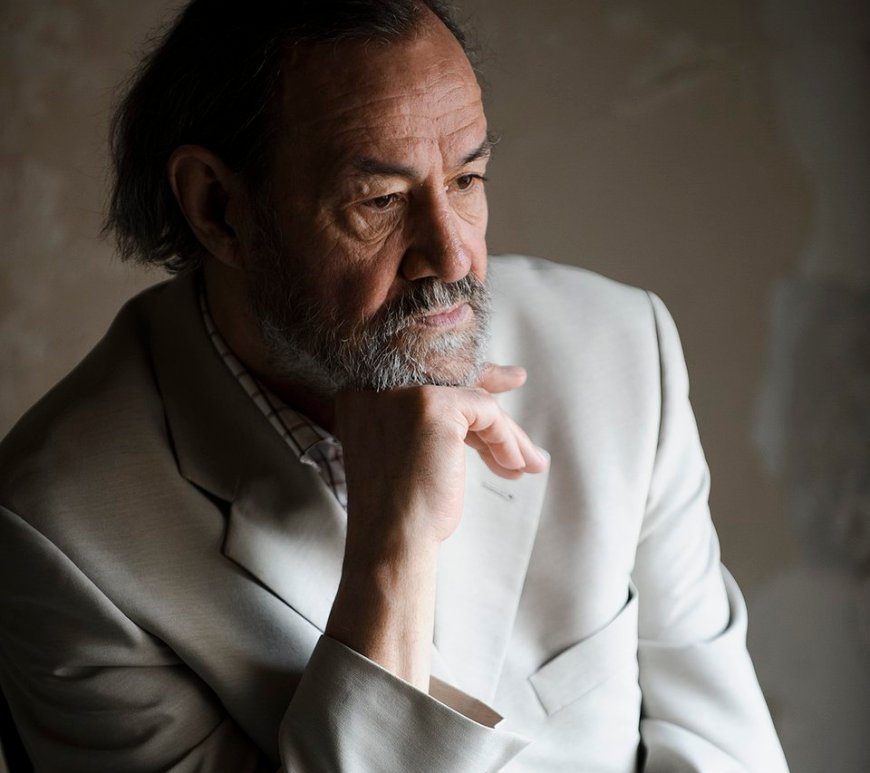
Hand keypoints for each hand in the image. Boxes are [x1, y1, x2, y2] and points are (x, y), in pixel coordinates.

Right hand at [334, 363, 546, 547]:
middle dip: (490, 389)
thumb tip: (484, 400)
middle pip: (451, 384)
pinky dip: (504, 438)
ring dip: (505, 433)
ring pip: (472, 400)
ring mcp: (403, 392)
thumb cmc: (401, 509)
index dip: (467, 377)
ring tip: (527, 463)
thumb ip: (433, 422)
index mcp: (363, 395)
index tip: (502, 379)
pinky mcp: (433, 405)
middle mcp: (377, 386)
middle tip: (518, 384)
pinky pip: (485, 411)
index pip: (425, 375)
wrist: (392, 540)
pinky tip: (512, 465)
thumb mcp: (409, 453)